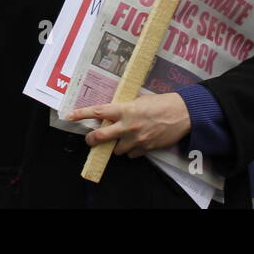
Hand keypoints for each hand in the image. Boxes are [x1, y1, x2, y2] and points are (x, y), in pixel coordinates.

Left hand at [65, 92, 190, 157]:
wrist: (184, 113)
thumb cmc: (164, 102)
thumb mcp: (141, 100)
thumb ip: (127, 107)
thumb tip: (117, 112)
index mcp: (126, 109)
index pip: (98, 112)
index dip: (81, 114)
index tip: (69, 116)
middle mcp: (128, 125)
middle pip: (101, 137)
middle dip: (92, 139)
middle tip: (90, 139)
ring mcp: (137, 139)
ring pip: (117, 150)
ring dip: (116, 145)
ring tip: (122, 138)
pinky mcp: (146, 148)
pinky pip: (132, 154)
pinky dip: (131, 150)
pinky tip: (137, 143)